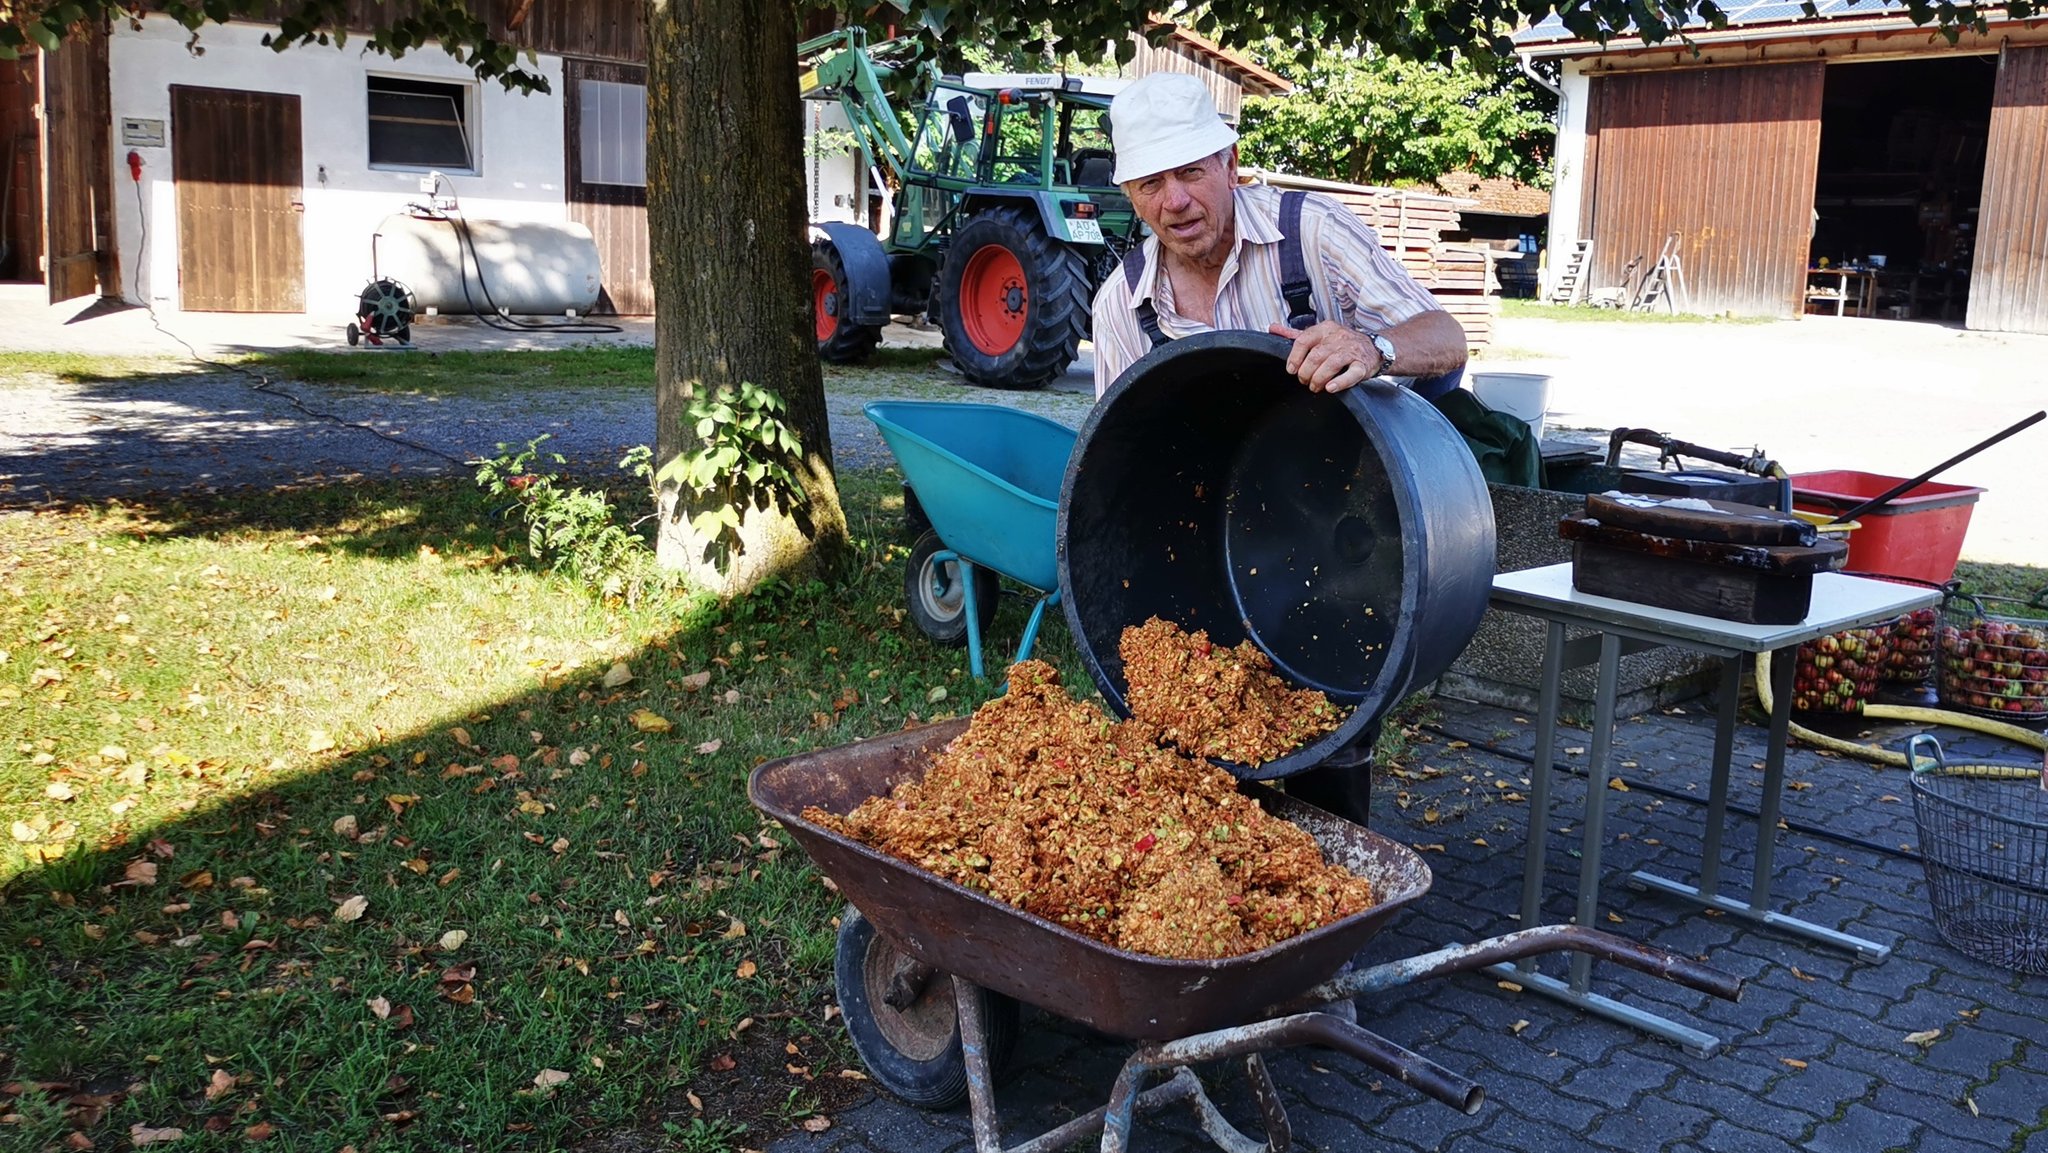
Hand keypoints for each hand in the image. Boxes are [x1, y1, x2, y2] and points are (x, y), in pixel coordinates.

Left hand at [1267, 321, 1382, 392]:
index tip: (1291, 370)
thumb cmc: (1343, 343)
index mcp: (1325, 329)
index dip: (1294, 357)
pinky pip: (1352, 373)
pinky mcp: (1363, 365)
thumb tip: (1272, 328)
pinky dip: (1340, 382)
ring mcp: (1351, 351)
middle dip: (1306, 372)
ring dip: (1319, 379)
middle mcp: (1338, 338)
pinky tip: (1331, 388)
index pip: (1304, 340)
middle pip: (1316, 355)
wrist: (1374, 348)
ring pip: (1331, 364)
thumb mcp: (1319, 334)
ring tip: (1315, 387)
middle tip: (1304, 381)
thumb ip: (1296, 334)